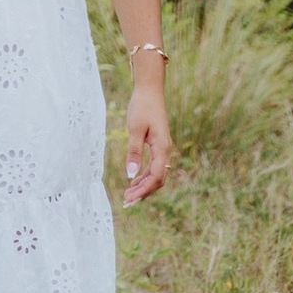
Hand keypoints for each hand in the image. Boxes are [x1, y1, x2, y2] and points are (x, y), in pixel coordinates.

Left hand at [121, 84, 171, 206]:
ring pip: (156, 175)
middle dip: (143, 192)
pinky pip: (154, 167)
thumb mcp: (135, 129)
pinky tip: (134, 180)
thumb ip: (134, 152)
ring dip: (144, 186)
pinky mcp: (158, 146)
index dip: (143, 190)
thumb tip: (130, 174)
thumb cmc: (142, 107)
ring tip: (128, 194)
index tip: (130, 198)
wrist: (150, 91)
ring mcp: (163, 149)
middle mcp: (165, 151)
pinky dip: (144, 176)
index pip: (155, 177)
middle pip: (157, 179)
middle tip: (127, 201)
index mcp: (162, 148)